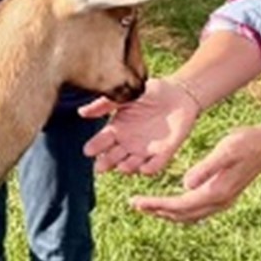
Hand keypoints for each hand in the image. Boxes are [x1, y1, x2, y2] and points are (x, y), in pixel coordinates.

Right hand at [80, 77, 199, 175]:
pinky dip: (150, 168)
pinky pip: (155, 164)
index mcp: (117, 129)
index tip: (88, 151)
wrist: (179, 94)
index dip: (95, 147)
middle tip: (101, 167)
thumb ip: (105, 104)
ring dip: (127, 167)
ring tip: (122, 167)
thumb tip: (81, 112)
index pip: (102, 141)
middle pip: (113, 157)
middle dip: (107, 162)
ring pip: (132, 164)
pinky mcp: (163, 152)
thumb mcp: (127, 95)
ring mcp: (145, 149)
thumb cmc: (151, 92)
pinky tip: (144, 168)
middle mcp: (128, 142)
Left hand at [131, 124, 260, 223]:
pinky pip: (197, 210)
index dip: (155, 205)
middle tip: (134, 204)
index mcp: (216, 192)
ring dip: (167, 213)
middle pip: (181, 215)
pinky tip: (171, 201)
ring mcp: (223, 201)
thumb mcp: (225, 150)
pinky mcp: (224, 195)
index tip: (135, 201)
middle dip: (157, 211)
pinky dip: (180, 209)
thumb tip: (185, 185)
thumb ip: (206, 168)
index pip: (178, 205)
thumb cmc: (247, 142)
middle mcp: (219, 201)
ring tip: (147, 206)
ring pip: (189, 216)